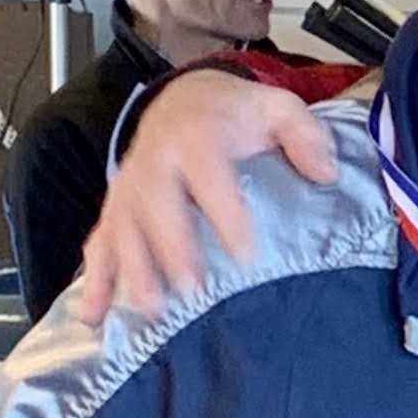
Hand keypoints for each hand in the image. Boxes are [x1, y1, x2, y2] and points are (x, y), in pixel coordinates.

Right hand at [75, 69, 338, 319]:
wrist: (185, 100)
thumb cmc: (236, 116)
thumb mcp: (277, 108)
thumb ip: (303, 133)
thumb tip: (325, 172)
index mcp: (195, 137)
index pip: (208, 174)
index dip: (225, 213)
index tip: (245, 254)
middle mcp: (154, 163)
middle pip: (157, 207)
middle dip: (172, 250)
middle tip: (193, 291)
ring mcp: (130, 190)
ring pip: (124, 230)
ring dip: (133, 271)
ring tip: (151, 310)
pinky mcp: (116, 212)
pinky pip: (99, 245)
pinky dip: (93, 282)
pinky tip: (92, 317)